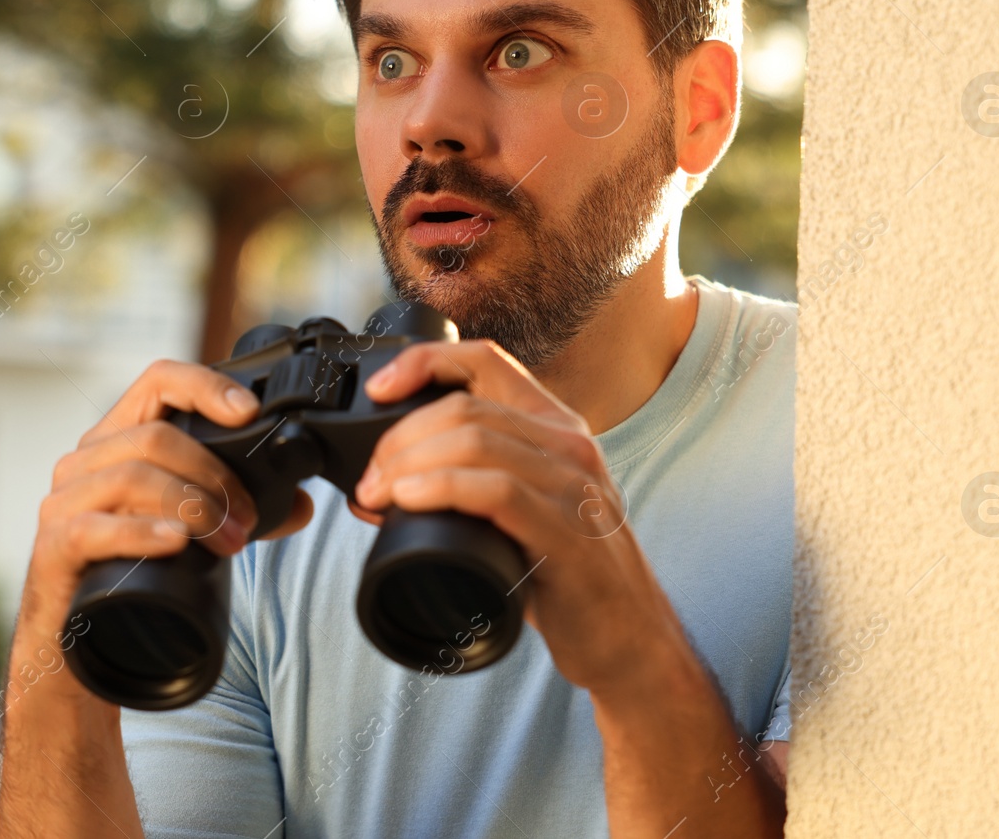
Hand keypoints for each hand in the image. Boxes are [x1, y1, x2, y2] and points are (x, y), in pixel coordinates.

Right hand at [17, 359, 315, 654]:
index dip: (206, 386)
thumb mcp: (195, 527)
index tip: (249, 413)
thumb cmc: (136, 567)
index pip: (159, 381)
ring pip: (132, 476)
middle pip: (155, 436)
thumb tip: (300, 503)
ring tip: (229, 542)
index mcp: (120, 438)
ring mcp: (63, 502)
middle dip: (216, 476)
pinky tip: (176, 543)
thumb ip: (242, 509)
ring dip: (194, 507)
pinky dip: (142, 532)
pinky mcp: (54, 546)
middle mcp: (86, 460)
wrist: (81, 635)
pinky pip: (93, 527)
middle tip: (249, 518)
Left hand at [352, 340, 689, 693]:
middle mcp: (571, 445)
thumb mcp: (525, 509)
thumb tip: (388, 482)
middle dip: (399, 437)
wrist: (629, 639)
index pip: (484, 359)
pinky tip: (408, 501)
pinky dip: (441, 489)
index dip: (422, 362)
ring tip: (377, 496)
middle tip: (369, 480)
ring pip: (475, 440)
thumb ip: (474, 482)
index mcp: (556, 428)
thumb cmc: (565, 576)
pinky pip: (498, 491)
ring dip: (408, 464)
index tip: (379, 392)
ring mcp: (575, 487)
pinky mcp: (570, 533)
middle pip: (465, 405)